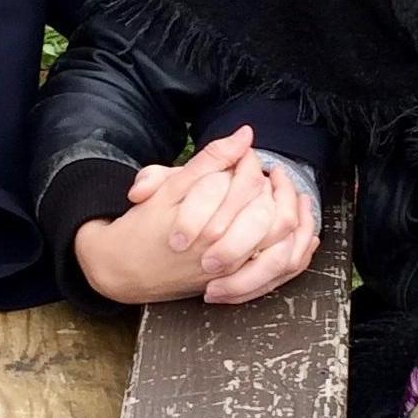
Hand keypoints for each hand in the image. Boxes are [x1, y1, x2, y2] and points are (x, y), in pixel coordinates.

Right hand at [78, 132, 321, 306]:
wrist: (122, 270)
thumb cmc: (143, 227)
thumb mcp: (170, 187)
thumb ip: (210, 160)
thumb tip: (245, 134)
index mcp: (205, 223)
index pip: (248, 184)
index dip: (251, 163)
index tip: (245, 153)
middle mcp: (223, 250)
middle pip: (272, 214)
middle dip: (278, 189)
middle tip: (271, 172)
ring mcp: (232, 270)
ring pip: (281, 242)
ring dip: (291, 214)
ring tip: (286, 194)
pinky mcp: (235, 283)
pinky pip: (278, 268)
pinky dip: (293, 245)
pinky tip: (296, 226)